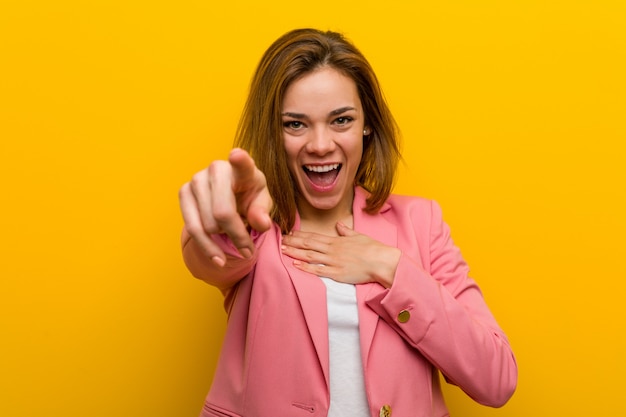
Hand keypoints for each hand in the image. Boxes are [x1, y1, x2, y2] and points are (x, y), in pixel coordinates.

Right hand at [179, 148, 272, 265]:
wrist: (230, 197)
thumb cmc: (249, 198)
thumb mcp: (262, 205)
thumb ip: (262, 214)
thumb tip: (262, 224)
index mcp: (242, 169)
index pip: (242, 163)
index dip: (239, 160)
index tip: (237, 155)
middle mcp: (217, 169)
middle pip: (223, 212)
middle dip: (237, 236)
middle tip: (248, 250)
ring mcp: (197, 179)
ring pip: (208, 225)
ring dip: (224, 240)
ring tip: (236, 243)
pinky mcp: (183, 192)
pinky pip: (193, 228)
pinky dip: (207, 247)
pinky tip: (218, 259)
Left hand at [281, 222, 400, 287]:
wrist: (381, 261)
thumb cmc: (372, 249)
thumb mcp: (358, 236)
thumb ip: (346, 231)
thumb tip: (339, 225)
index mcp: (336, 240)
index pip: (314, 236)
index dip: (300, 235)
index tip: (289, 233)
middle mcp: (332, 250)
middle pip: (308, 245)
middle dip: (292, 242)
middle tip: (279, 240)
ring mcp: (333, 261)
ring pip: (309, 256)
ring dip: (295, 253)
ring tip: (282, 250)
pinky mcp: (336, 273)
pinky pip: (318, 270)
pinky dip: (306, 267)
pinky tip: (295, 265)